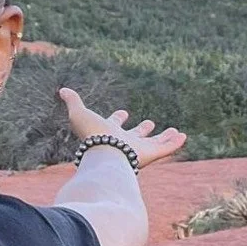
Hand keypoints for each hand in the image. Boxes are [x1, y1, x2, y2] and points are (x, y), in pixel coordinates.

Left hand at [58, 87, 186, 169]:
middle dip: (142, 130)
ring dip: (164, 137)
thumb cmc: (92, 135)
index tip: (123, 113)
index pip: (114, 124)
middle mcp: (123, 143)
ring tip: (175, 131)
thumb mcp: (80, 114)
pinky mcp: (150, 155)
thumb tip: (63, 90)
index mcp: (108, 133)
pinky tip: (184, 136)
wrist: (104, 153)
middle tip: (150, 123)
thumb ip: (73, 102)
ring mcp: (137, 150)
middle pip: (135, 136)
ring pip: (154, 143)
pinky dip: (175, 143)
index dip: (117, 118)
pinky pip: (165, 149)